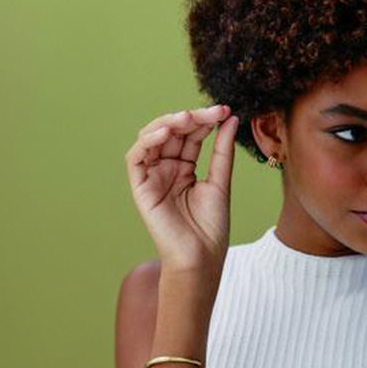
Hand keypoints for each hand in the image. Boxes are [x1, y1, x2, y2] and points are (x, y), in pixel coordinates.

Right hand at [124, 104, 238, 272]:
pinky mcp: (140, 188)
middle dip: (190, 118)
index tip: (224, 111)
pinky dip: (148, 141)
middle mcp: (166, 169)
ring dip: (168, 123)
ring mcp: (152, 177)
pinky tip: (167, 133)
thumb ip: (222, 150)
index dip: (205, 120)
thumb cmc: (211, 226)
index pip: (191, 135)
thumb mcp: (220, 181)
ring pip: (152, 139)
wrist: (202, 257)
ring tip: (189, 118)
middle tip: (210, 112)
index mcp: (185, 167)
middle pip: (172, 133)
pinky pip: (136, 158)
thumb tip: (230, 119)